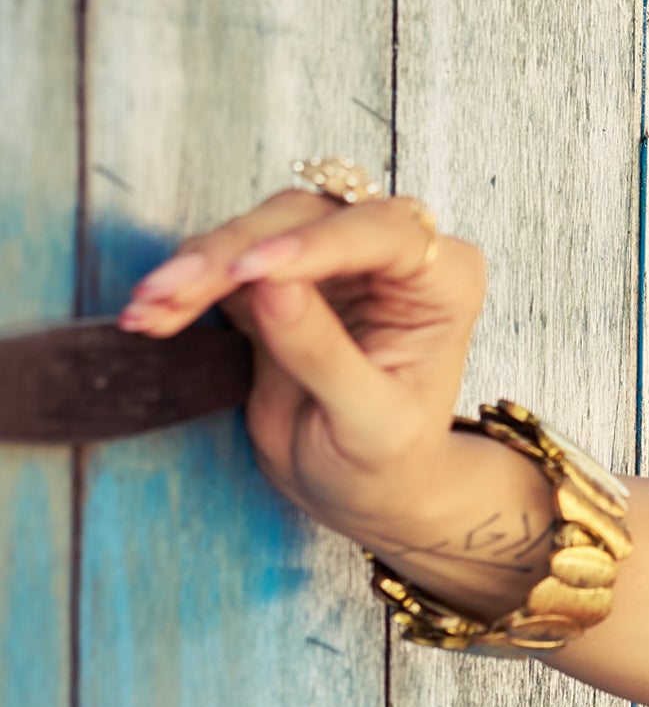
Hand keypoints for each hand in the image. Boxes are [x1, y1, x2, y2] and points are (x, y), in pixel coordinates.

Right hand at [118, 188, 543, 592]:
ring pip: (256, 231)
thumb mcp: (371, 424)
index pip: (381, 234)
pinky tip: (150, 313)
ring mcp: (328, 260)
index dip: (315, 245)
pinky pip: (223, 264)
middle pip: (306, 218)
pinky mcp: (274, 279)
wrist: (364, 488)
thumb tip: (271, 287)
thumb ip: (325, 355)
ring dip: (197, 266)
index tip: (256, 269)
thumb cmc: (391, 461)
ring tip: (149, 308)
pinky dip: (184, 285)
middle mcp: (390, 254)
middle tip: (174, 293)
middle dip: (234, 254)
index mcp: (442, 280)